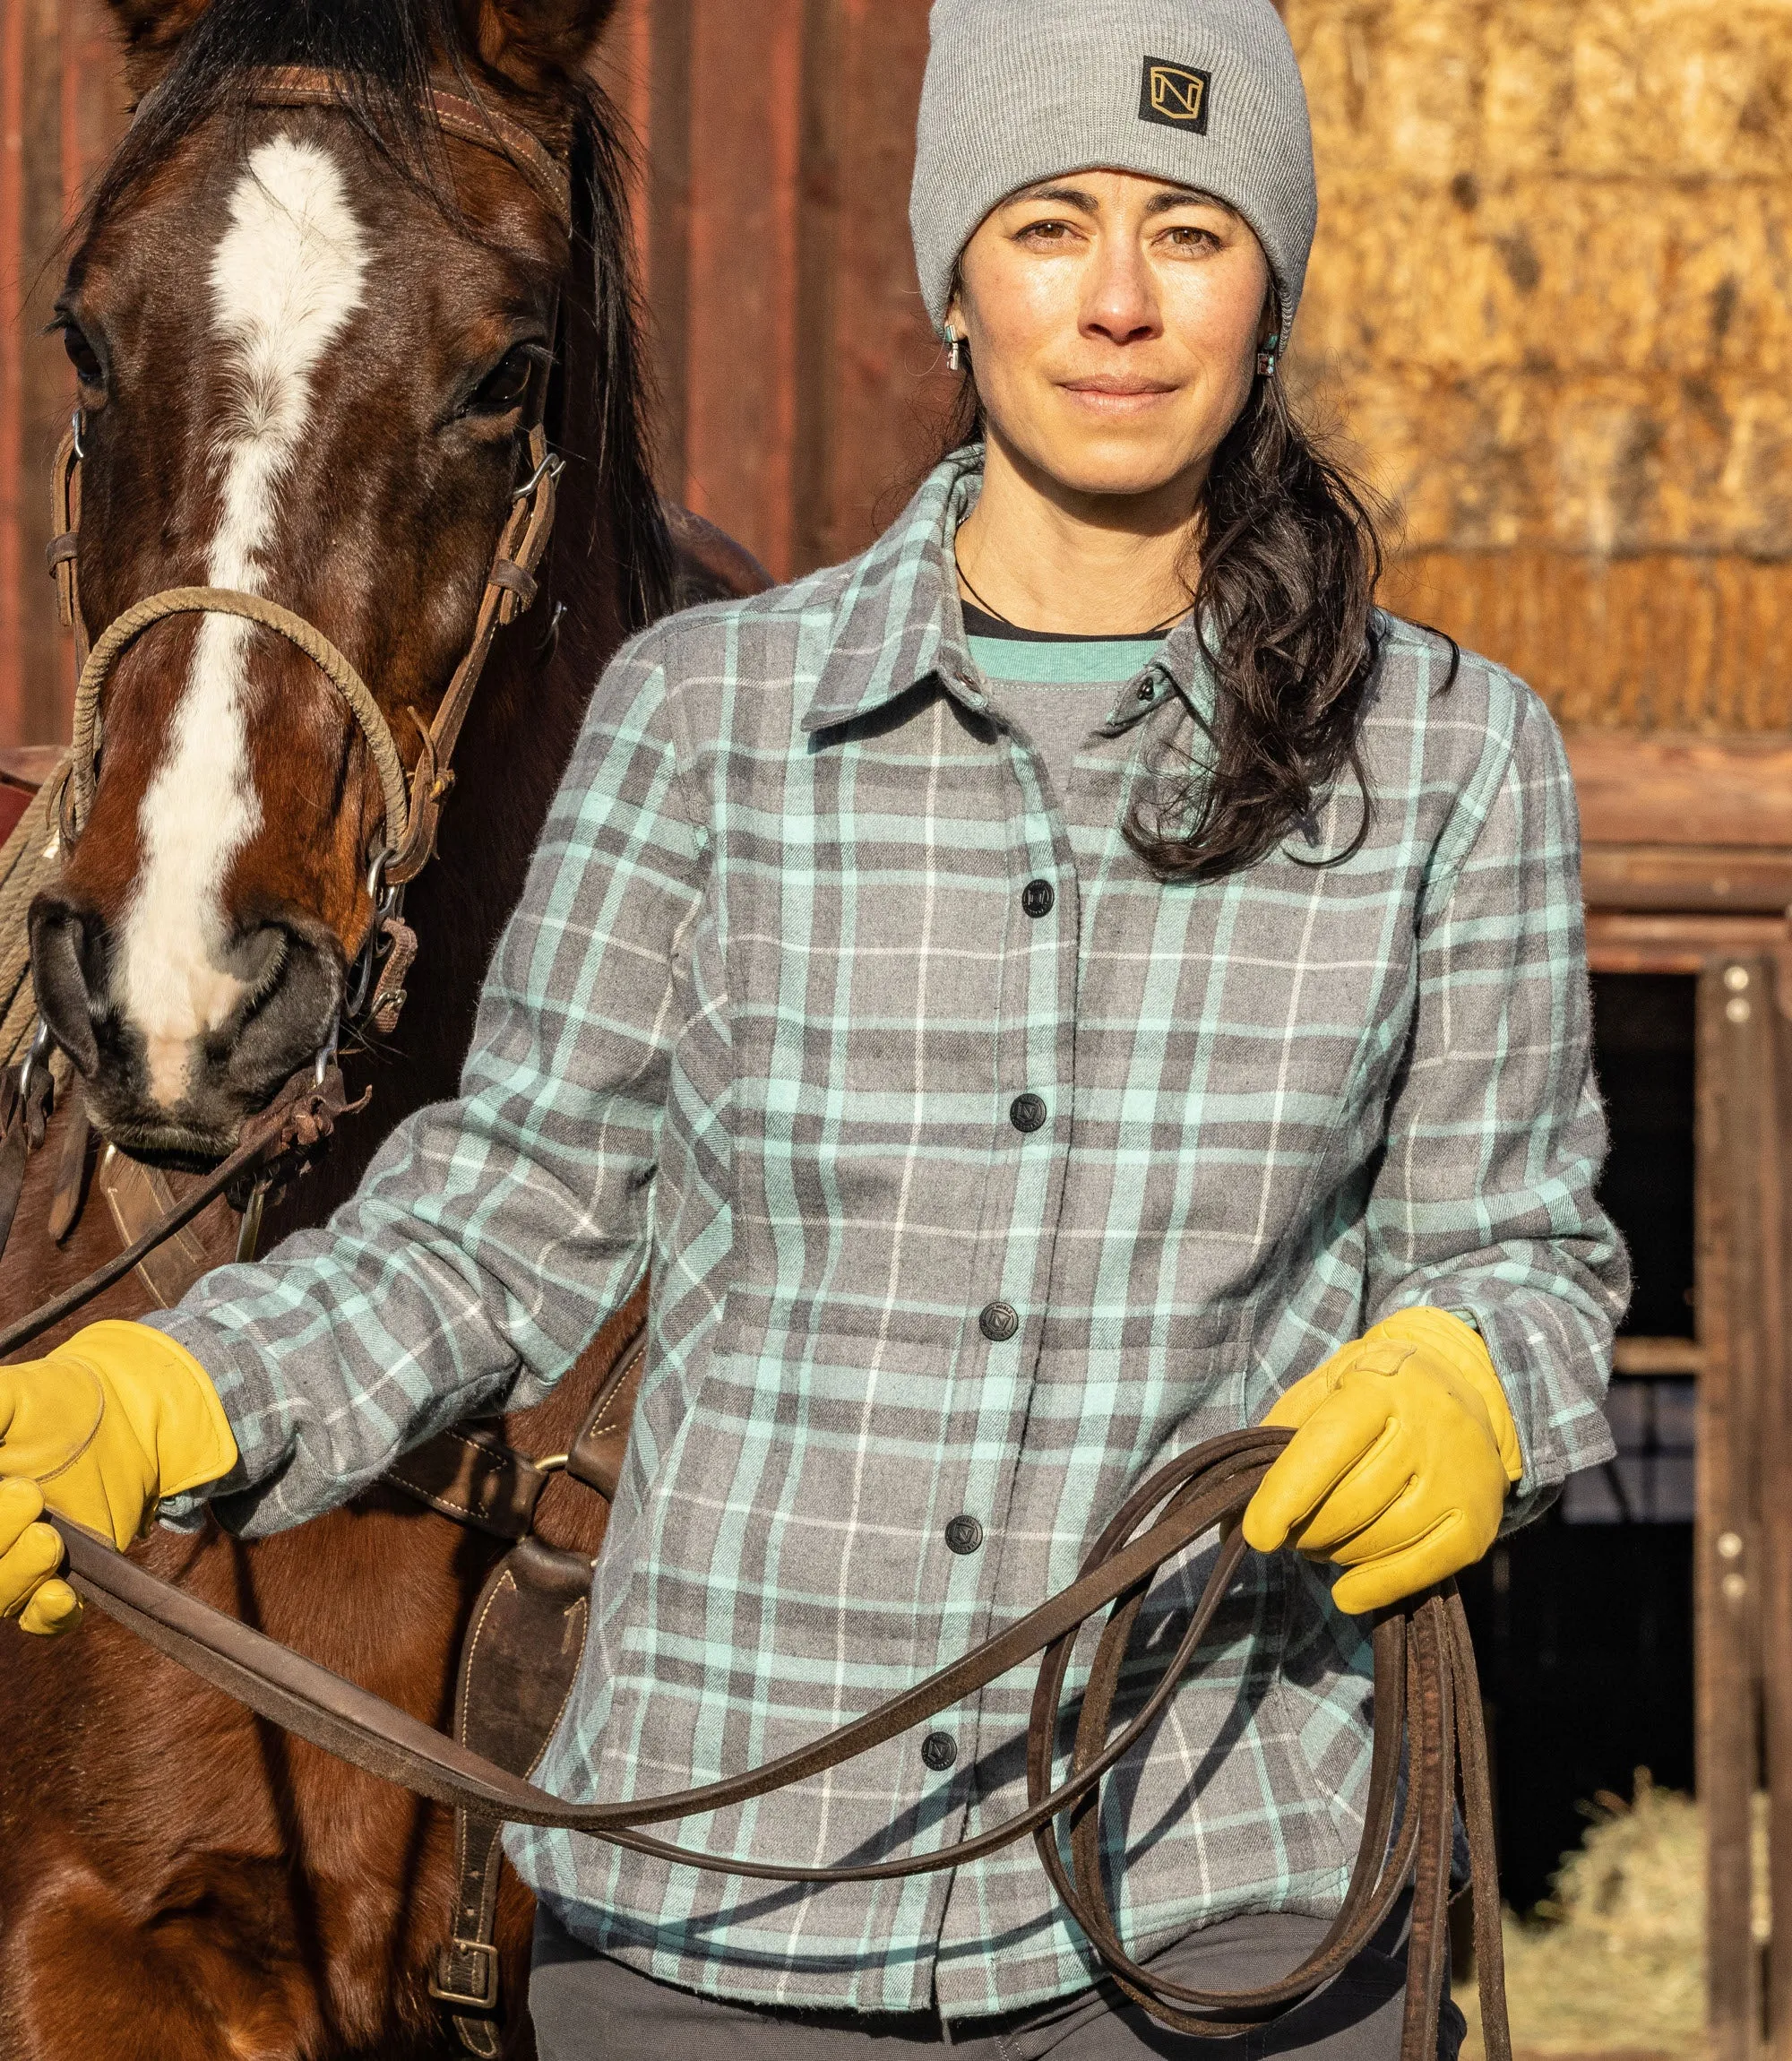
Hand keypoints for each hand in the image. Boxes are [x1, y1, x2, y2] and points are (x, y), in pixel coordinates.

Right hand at [0, 1322, 236, 1635]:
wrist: (120, 1417)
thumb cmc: (51, 1403)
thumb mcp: (8, 1397)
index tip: (4, 1481)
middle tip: (29, 1493)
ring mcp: (14, 1564)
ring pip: (0, 1594)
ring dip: (20, 1573)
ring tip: (50, 1536)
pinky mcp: (57, 1580)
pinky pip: (43, 1619)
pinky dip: (49, 1615)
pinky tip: (61, 1594)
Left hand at [1242, 1307, 1521, 1613]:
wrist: (1462, 1384)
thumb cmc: (1371, 1391)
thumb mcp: (1322, 1389)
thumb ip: (1277, 1441)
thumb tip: (1232, 1518)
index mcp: (1381, 1384)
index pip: (1327, 1448)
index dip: (1286, 1496)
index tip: (1259, 1535)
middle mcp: (1429, 1427)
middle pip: (1351, 1504)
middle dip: (1306, 1531)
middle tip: (1292, 1533)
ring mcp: (1461, 1476)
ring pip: (1381, 1539)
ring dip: (1336, 1554)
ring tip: (1321, 1543)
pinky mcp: (1479, 1520)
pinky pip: (1422, 1569)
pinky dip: (1377, 1587)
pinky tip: (1346, 1593)